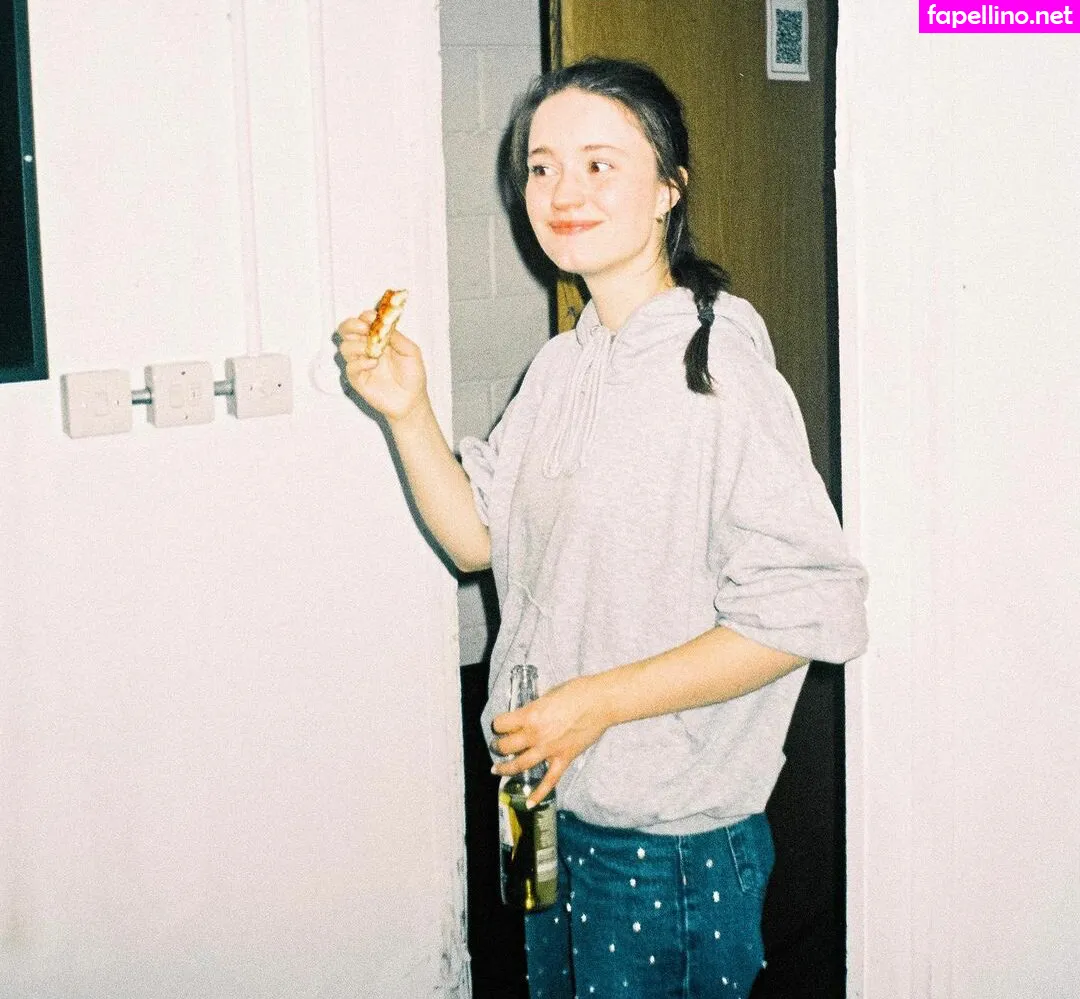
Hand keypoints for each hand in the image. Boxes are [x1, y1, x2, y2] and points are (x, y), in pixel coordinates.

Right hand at [336, 311, 427, 423]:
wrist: (412, 400)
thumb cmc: (412, 376)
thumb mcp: (411, 352)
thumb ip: (397, 337)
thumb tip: (384, 325)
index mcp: (378, 339)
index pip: (363, 322)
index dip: (365, 317)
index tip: (371, 317)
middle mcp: (366, 348)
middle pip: (346, 330)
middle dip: (351, 325)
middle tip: (364, 328)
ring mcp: (360, 363)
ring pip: (345, 346)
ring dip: (356, 344)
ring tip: (371, 350)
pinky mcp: (357, 379)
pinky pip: (350, 367)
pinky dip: (360, 362)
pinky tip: (373, 364)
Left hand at [490, 675, 611, 807]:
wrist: (600, 702)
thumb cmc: (576, 692)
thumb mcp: (547, 695)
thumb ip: (535, 709)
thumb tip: (527, 715)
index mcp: (529, 715)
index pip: (502, 724)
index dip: (498, 724)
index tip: (500, 725)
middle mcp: (535, 735)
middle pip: (506, 746)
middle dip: (498, 746)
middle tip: (497, 745)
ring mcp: (549, 749)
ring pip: (520, 764)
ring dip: (506, 768)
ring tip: (497, 769)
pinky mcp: (563, 759)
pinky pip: (549, 781)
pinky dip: (538, 794)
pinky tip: (528, 803)